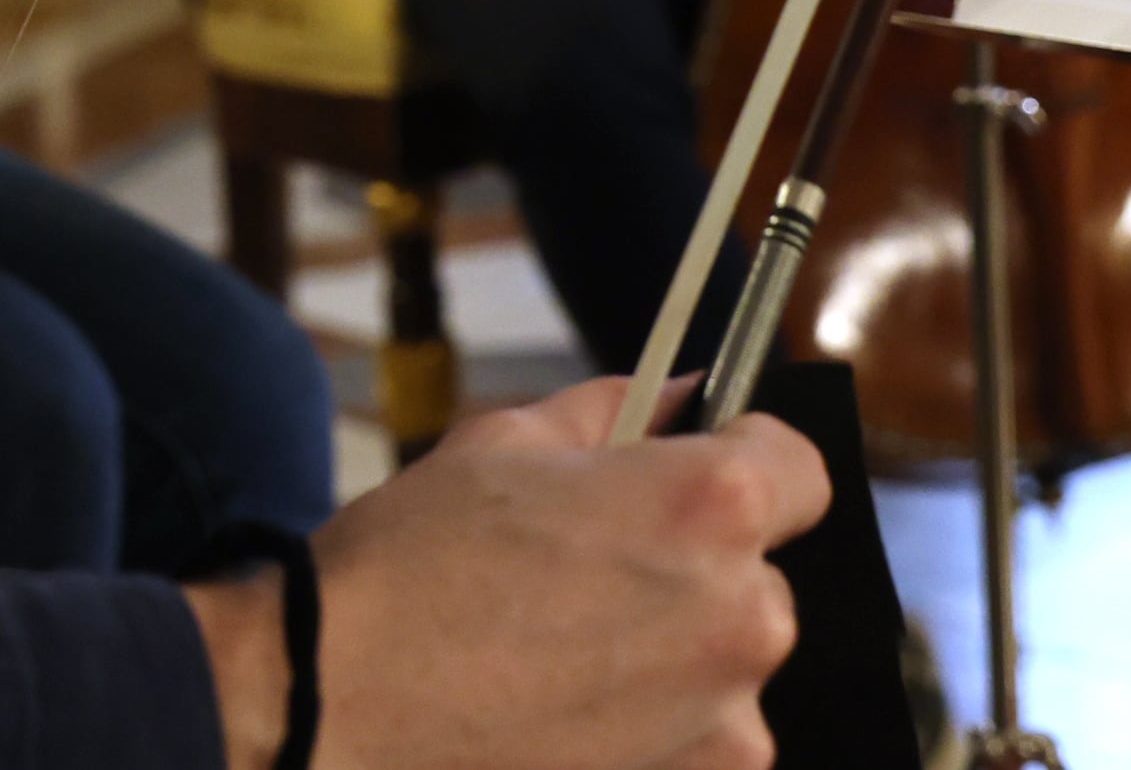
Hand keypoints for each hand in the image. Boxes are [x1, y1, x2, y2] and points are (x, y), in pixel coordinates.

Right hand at [186, 378, 826, 769]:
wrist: (330, 705)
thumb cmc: (410, 566)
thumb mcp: (507, 442)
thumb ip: (623, 411)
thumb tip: (690, 396)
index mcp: (712, 505)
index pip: (800, 466)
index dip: (748, 456)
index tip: (703, 465)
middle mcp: (742, 616)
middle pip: (759, 575)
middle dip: (695, 566)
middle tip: (591, 572)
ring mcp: (724, 725)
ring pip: (725, 667)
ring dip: (671, 656)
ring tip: (560, 654)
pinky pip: (696, 745)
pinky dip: (647, 730)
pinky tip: (559, 712)